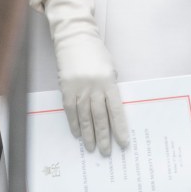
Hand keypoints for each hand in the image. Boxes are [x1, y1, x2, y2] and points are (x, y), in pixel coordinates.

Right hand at [30, 0, 128, 155]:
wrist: (75, 39)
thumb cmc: (96, 54)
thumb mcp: (110, 68)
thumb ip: (110, 88)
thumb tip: (112, 111)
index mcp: (109, 81)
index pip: (116, 110)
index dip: (120, 128)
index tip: (124, 143)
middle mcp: (95, 87)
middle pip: (100, 117)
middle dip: (104, 137)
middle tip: (106, 152)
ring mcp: (79, 89)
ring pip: (85, 118)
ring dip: (89, 135)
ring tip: (92, 148)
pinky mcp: (66, 89)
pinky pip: (71, 112)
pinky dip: (74, 124)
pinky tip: (78, 134)